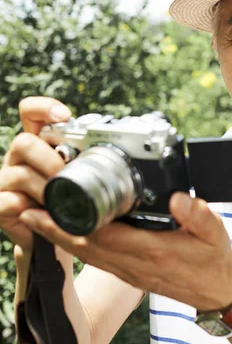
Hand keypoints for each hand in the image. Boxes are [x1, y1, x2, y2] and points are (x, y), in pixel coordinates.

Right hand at [0, 96, 70, 248]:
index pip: (31, 113)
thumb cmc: (66, 199)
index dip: (44, 108)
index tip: (64, 115)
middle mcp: (18, 157)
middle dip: (49, 160)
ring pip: (20, 174)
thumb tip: (110, 150)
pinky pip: (8, 202)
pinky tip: (42, 214)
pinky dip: (29, 209)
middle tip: (65, 176)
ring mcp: (7, 180)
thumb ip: (85, 160)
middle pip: (24, 142)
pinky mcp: (0, 204)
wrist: (50, 236)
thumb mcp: (79, 176)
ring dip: (45, 189)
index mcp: (38, 143)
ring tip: (59, 200)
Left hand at [19, 192, 231, 311]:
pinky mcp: (129, 273)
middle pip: (84, 245)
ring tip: (35, 219)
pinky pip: (95, 259)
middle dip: (52, 229)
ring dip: (57, 238)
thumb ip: (198, 215)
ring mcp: (129, 271)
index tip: (47, 208)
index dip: (71, 223)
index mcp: (153, 250)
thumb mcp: (216, 234)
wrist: (217, 294)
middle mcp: (134, 263)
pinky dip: (74, 245)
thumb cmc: (214, 261)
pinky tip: (63, 234)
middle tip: (26, 209)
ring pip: (85, 253)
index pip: (103, 235)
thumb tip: (178, 196)